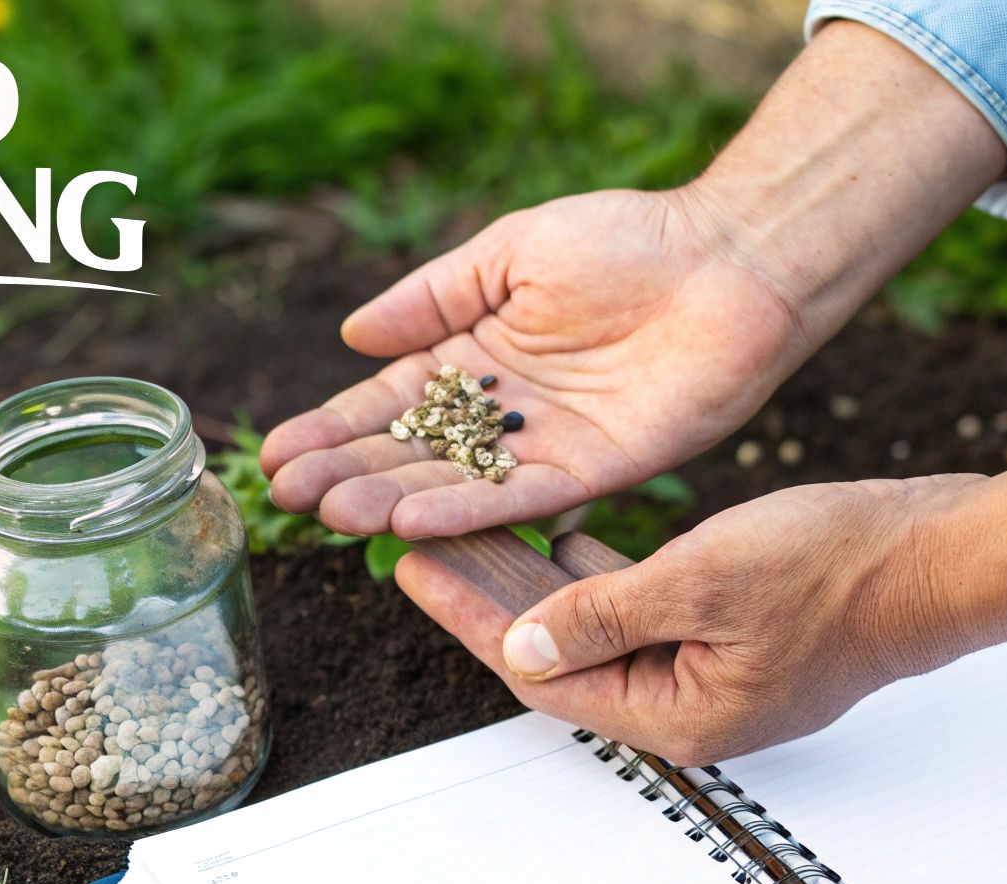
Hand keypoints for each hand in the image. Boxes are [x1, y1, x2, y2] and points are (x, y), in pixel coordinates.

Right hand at [262, 23, 1006, 539]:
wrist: (728, 258)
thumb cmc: (627, 238)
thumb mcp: (510, 252)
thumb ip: (433, 299)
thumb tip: (351, 336)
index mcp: (478, 357)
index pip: (391, 404)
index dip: (335, 429)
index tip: (278, 455)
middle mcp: (505, 414)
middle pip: (413, 454)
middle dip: (349, 473)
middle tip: (290, 498)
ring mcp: (547, 447)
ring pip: (458, 485)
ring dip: (394, 501)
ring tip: (334, 513)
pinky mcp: (597, 471)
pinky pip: (523, 500)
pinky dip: (471, 512)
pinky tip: (414, 522)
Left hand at [394, 476, 992, 764]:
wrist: (944, 555)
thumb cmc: (842, 570)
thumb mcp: (699, 579)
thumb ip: (601, 616)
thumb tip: (521, 647)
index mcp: (679, 716)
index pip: (543, 679)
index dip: (472, 620)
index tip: (417, 567)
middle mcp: (693, 707)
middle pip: (565, 659)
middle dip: (497, 603)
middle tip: (431, 546)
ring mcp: (719, 673)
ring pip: (605, 631)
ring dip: (548, 588)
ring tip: (484, 537)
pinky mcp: (739, 635)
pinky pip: (649, 612)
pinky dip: (606, 577)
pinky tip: (572, 538)